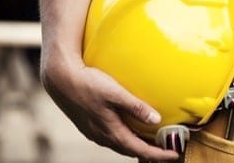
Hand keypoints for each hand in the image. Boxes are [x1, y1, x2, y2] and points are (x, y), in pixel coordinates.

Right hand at [40, 52, 179, 160]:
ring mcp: (94, 131)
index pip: (139, 149)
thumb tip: (156, 119)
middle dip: (148, 152)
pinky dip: (125, 136)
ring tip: (151, 141)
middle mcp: (102, 136)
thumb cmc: (88, 83)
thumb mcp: (115, 93)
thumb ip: (136, 106)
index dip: (158, 154)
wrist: (59, 78)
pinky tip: (130, 127)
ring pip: (120, 144)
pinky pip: (111, 136)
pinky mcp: (89, 124)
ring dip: (136, 145)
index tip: (174, 155)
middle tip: (166, 150)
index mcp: (110, 131)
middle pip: (130, 150)